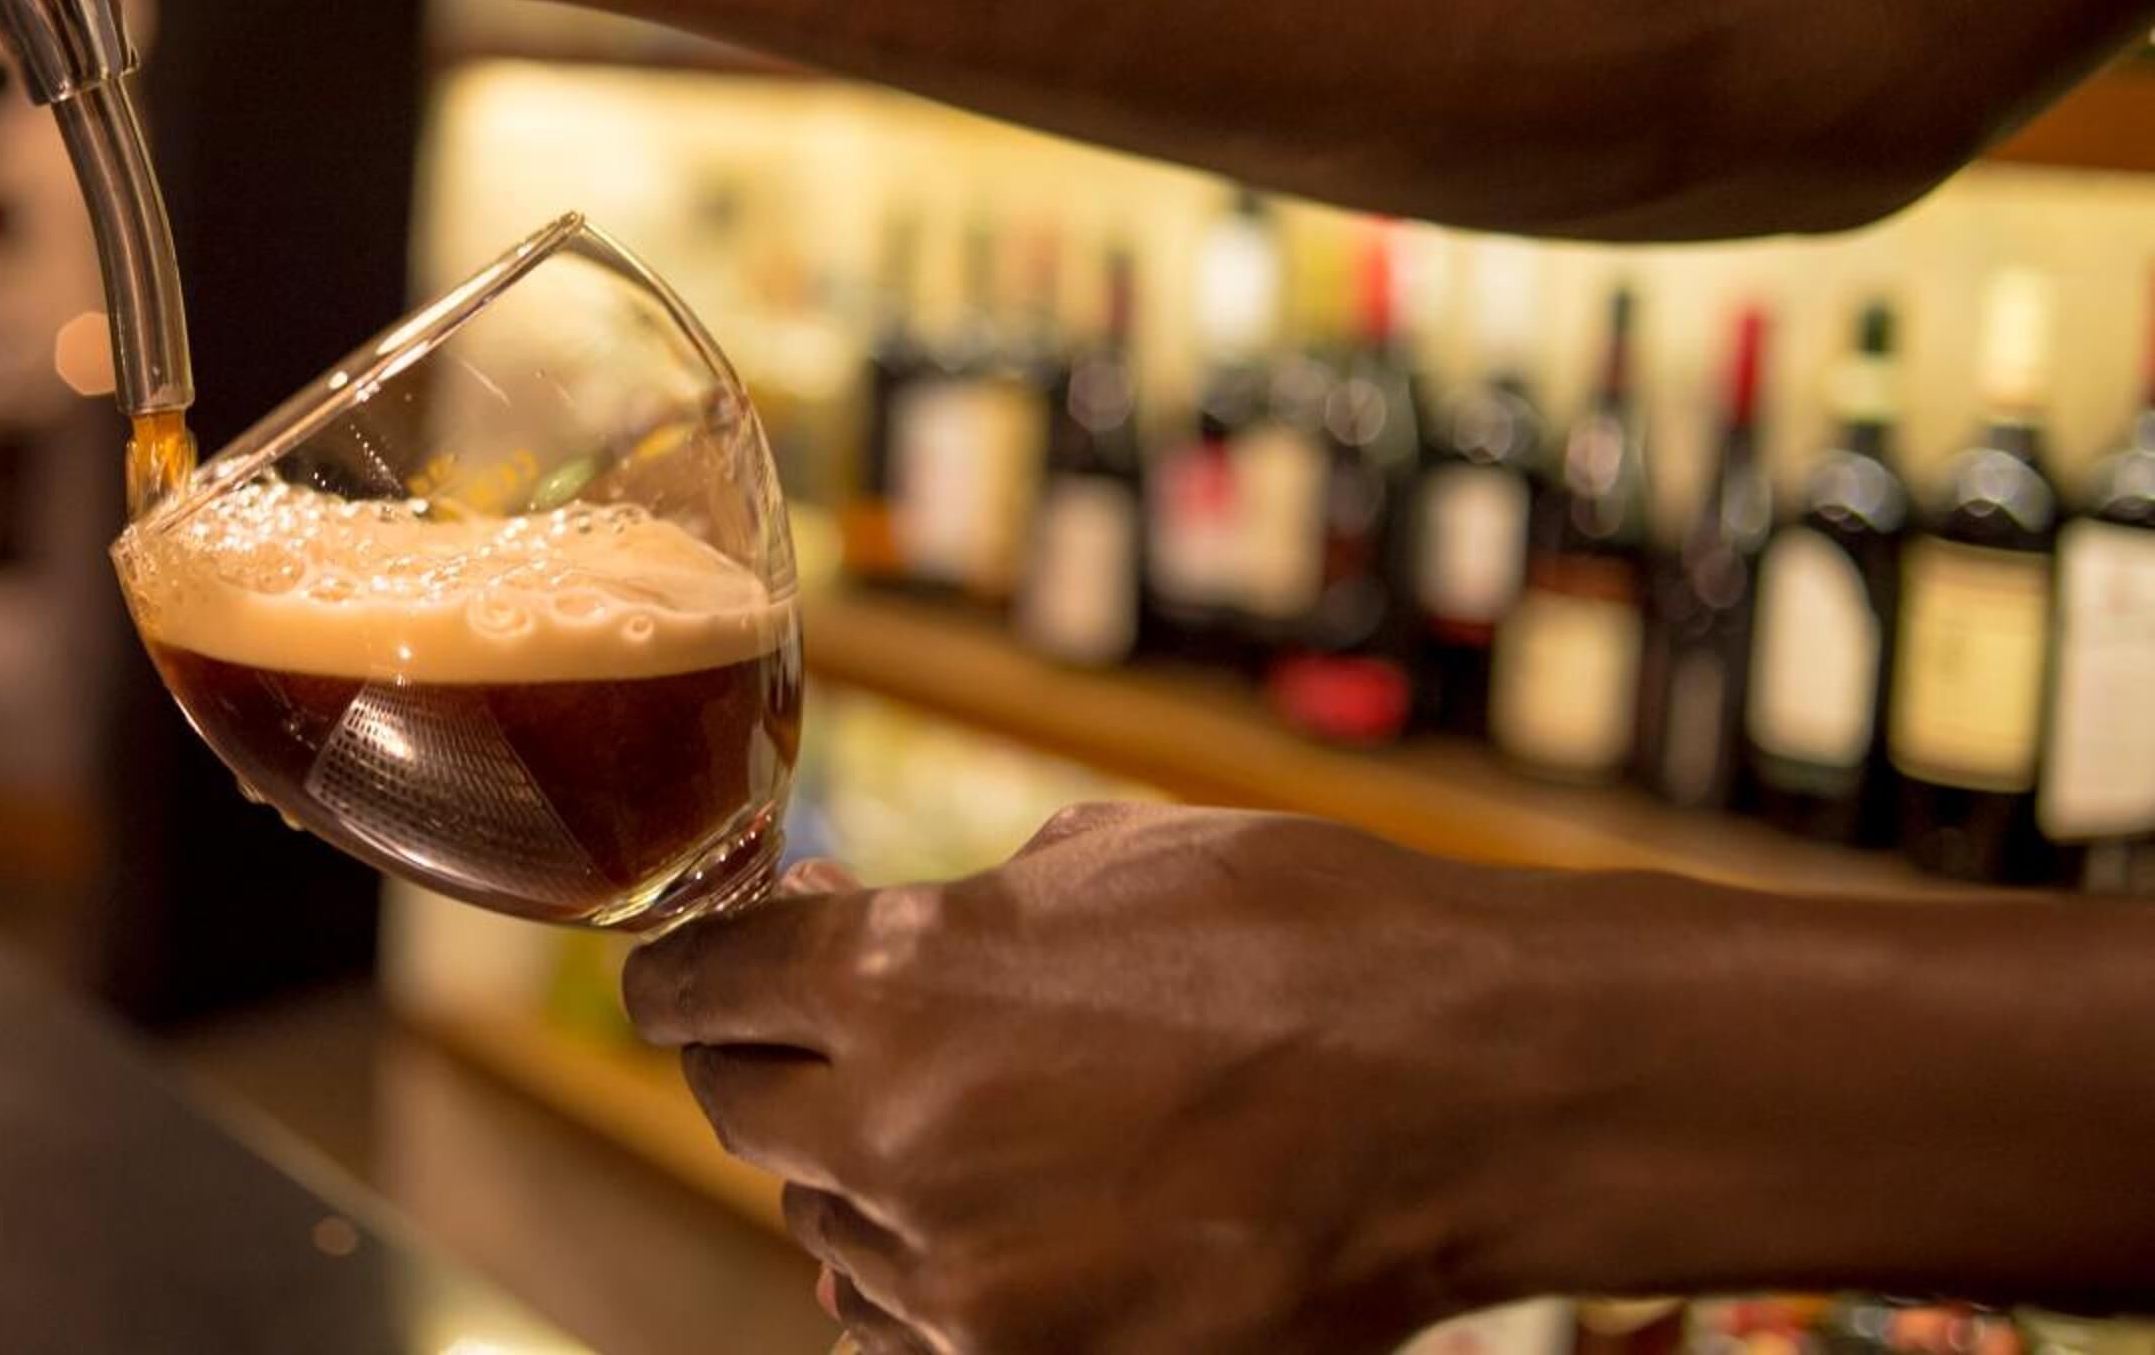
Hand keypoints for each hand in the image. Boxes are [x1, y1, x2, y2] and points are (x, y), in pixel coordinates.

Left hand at [625, 808, 1535, 1354]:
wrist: (1473, 1085)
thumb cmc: (1302, 934)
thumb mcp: (1095, 858)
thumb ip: (947, 910)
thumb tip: (849, 923)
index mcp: (887, 979)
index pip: (692, 989)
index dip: (691, 970)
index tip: (707, 968)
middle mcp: (892, 1136)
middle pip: (741, 1112)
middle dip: (772, 1062)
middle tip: (833, 1030)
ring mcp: (961, 1276)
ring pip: (827, 1230)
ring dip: (863, 1175)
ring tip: (976, 1119)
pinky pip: (908, 1327)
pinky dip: (927, 1276)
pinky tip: (1001, 1221)